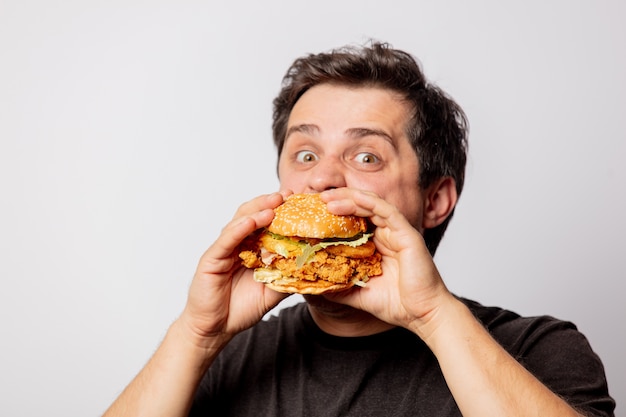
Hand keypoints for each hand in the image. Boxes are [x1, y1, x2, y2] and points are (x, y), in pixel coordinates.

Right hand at [180, 192, 289, 348]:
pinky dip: (239, 229)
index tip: (297, 202)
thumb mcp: (272, 291)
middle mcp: (236, 244)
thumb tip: (313, 267)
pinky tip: (251, 221)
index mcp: (250, 248)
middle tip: (286, 195)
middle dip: (268, 203)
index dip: (280, 212)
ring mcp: (223, 250)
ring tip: (274, 204)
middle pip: (251, 215)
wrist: (216, 329)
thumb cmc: (240, 308)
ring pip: (239, 223)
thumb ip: (288, 276)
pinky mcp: (211, 259)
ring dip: (256, 211)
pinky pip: (226, 240)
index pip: (265, 223)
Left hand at [320, 188, 454, 336]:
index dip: (335, 214)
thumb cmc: (397, 304)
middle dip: (339, 200)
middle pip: (360, 208)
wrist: (422, 315)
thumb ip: (339, 287)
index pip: (353, 221)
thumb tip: (315, 285)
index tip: (313, 213)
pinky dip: (369, 203)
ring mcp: (397, 232)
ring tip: (327, 199)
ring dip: (349, 198)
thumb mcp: (358, 294)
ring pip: (371, 205)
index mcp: (376, 245)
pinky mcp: (407, 234)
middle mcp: (386, 235)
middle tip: (317, 199)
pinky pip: (387, 211)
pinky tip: (352, 200)